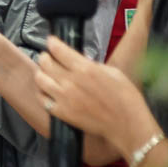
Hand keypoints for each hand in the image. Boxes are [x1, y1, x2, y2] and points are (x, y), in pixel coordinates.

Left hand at [35, 36, 155, 155]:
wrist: (127, 124)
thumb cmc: (126, 98)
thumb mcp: (112, 72)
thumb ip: (91, 65)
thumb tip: (79, 61)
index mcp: (85, 68)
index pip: (58, 49)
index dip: (52, 43)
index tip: (51, 41)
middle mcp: (71, 81)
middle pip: (45, 62)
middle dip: (45, 57)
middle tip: (48, 57)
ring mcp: (64, 98)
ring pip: (40, 79)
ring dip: (41, 73)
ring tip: (46, 73)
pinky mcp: (61, 112)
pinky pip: (42, 99)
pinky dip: (42, 92)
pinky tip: (48, 91)